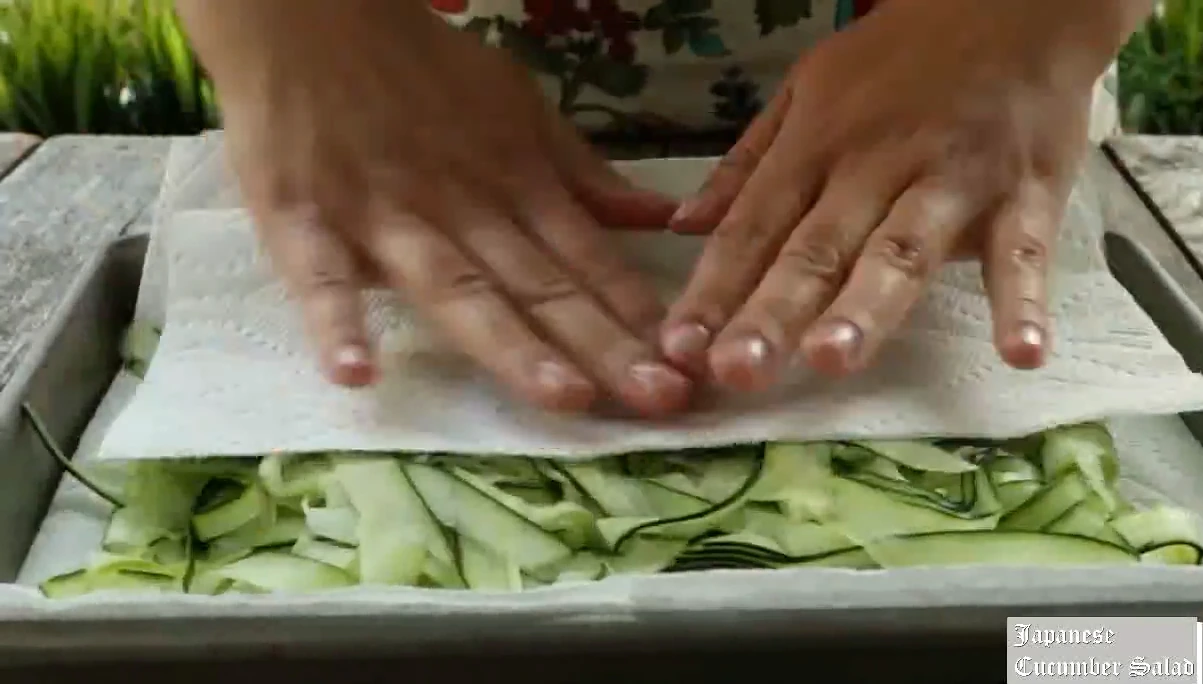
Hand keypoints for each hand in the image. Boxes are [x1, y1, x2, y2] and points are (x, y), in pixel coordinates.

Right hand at [178, 0, 692, 416]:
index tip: (691, 368)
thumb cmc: (421, 70)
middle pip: (541, 287)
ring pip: (457, 289)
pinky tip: (354, 374)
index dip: (640, 314)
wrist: (309, 13)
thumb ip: (583, 172)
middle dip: (605, 346)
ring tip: (564, 397)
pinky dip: (335, 320)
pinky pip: (320, 275)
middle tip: (663, 401)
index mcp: (515, 183)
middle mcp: (463, 208)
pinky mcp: (303, 219)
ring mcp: (385, 217)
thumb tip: (660, 217)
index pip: (588, 258)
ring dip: (511, 344)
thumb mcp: (519, 108)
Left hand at [660, 0, 1139, 391]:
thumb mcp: (806, 90)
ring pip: (902, 251)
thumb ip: (746, 164)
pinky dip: (1023, 300)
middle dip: (774, 311)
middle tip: (736, 371)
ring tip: (833, 361)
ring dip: (867, 307)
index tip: (677, 349)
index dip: (713, 288)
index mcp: (815, 146)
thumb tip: (682, 226)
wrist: (1013, 1)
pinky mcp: (1027, 192)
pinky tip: (1021, 353)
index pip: (752, 226)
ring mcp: (952, 180)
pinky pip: (1024, 251)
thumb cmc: (899, 59)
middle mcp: (875, 167)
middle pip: (817, 248)